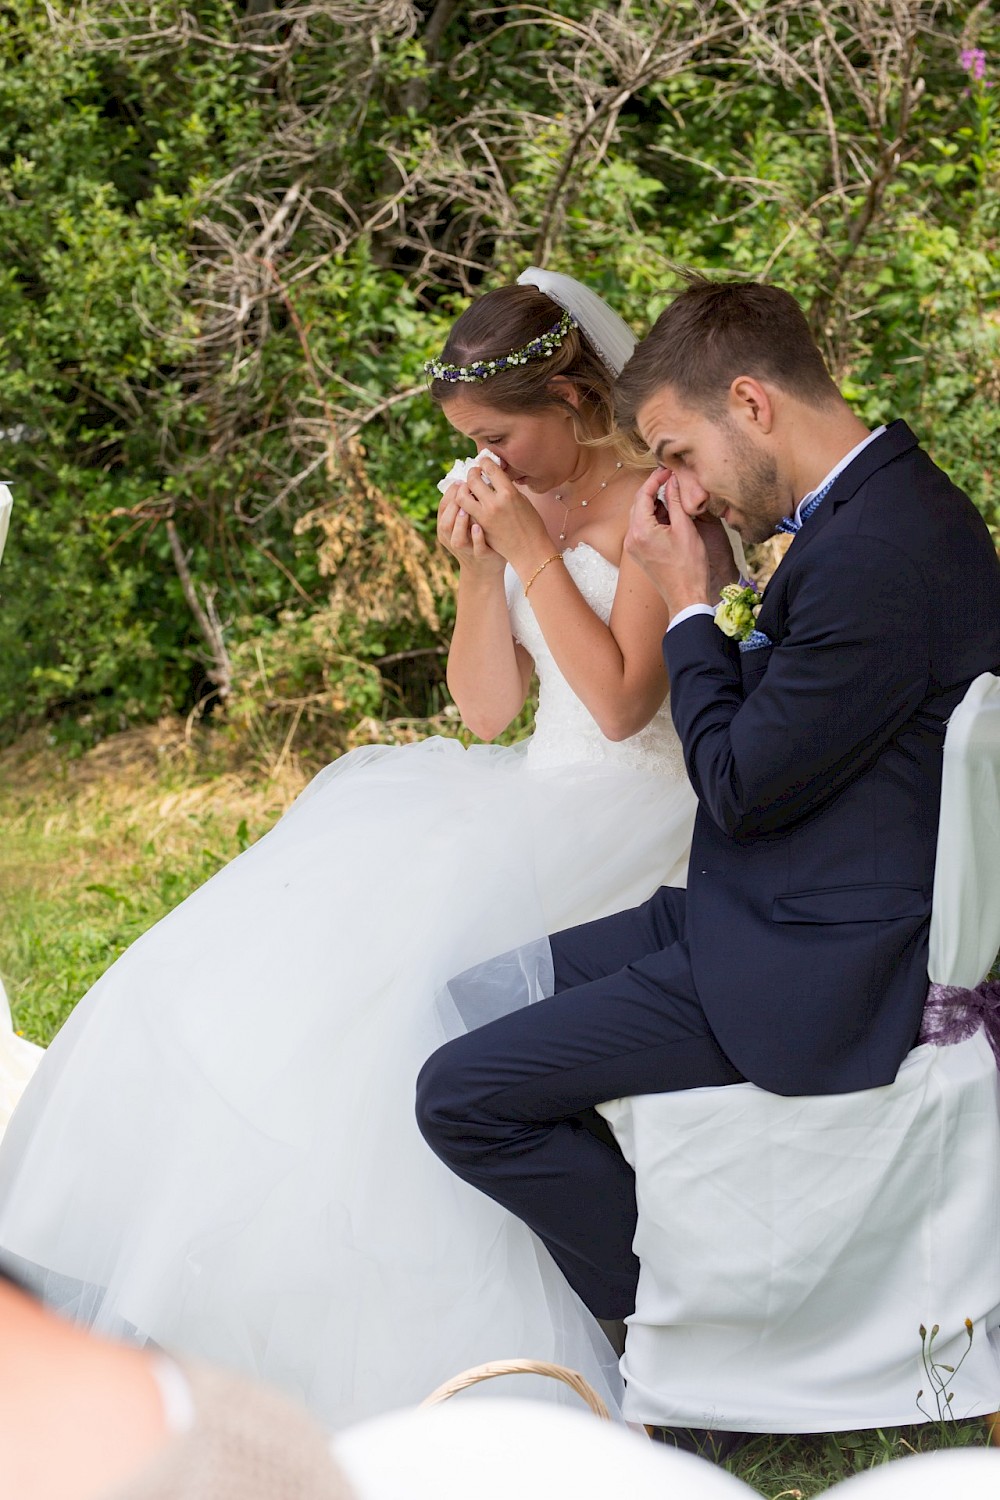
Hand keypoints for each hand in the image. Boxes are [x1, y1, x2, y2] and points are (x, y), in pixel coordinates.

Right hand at [437, 483, 505, 576]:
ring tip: (466, 509)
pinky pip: (477, 548)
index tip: (461, 482)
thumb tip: (466, 478)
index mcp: (447, 528)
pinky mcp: (481, 556)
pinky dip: (477, 538)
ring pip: (457, 538)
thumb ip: (464, 504)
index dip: (450, 494)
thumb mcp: (467, 520)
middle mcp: (452, 540)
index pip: (443, 508)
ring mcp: (466, 550)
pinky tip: (479, 527)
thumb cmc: (478, 536)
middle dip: (453, 505)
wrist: (487, 566)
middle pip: (445, 522)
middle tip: (464, 490)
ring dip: (460, 522)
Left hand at [459, 458, 551, 572]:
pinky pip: (465, 511)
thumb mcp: (523, 501)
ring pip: (462, 496)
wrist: (530, 550)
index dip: (485, 462)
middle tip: (473, 473)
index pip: (491, 469)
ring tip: (467, 488)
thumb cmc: (531, 525)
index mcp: (509, 493)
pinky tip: (468, 503)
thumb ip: (507, 490)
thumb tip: (494, 480)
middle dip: (471, 473)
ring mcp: (484, 516)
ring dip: (463, 489)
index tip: (483, 461)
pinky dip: (464, 504)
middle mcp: (495, 503)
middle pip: (473, 479)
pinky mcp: (479, 527)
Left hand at [624, 469, 713, 618]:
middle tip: (671, 479)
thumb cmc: (689, 566)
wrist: (685, 596)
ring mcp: (632, 547)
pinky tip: (669, 515)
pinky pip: (641, 527)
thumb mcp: (686, 528)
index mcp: (640, 530)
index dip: (655, 479)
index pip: (642, 494)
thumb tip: (673, 480)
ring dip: (654, 504)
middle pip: (638, 503)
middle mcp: (631, 538)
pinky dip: (653, 517)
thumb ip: (677, 501)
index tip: (667, 470)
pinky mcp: (638, 553)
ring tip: (674, 497)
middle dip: (653, 489)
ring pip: (639, 515)